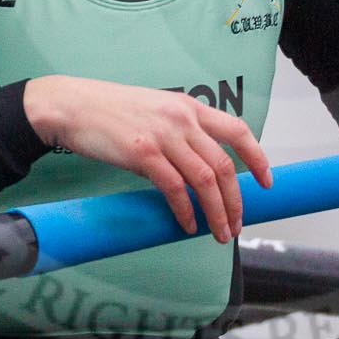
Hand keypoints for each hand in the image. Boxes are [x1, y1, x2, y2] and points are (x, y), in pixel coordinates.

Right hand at [23, 75, 272, 241]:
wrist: (72, 106)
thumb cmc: (110, 110)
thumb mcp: (155, 109)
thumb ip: (179, 131)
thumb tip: (198, 166)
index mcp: (188, 107)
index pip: (237, 130)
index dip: (257, 158)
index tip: (266, 182)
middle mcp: (182, 119)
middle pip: (224, 165)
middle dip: (236, 200)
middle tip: (237, 224)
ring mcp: (163, 136)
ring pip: (205, 180)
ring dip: (216, 212)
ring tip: (219, 233)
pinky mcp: (142, 153)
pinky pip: (174, 189)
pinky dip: (185, 211)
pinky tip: (187, 224)